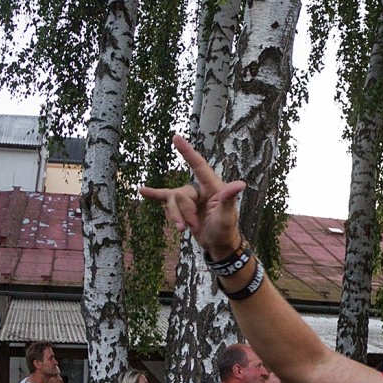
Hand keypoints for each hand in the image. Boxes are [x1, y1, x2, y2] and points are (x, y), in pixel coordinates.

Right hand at [137, 135, 247, 258]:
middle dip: (184, 213)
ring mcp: (190, 198)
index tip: (176, 137)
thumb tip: (240, 184)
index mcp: (213, 187)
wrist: (218, 245)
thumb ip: (229, 199)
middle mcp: (200, 189)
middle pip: (180, 194)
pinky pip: (166, 199)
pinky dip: (154, 195)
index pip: (199, 166)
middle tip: (194, 226)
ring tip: (183, 230)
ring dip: (176, 217)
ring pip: (172, 201)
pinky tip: (142, 191)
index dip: (187, 152)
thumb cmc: (226, 230)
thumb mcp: (227, 216)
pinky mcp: (182, 206)